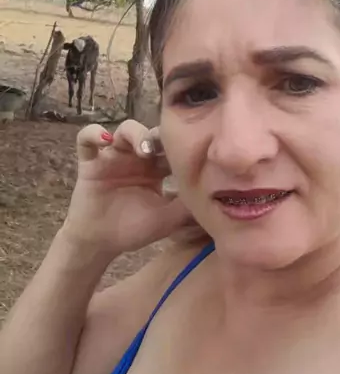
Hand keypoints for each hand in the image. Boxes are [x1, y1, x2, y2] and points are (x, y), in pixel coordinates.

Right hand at [62, 120, 192, 257]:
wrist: (101, 244)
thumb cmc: (135, 229)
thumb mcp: (168, 218)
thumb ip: (188, 205)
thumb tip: (219, 196)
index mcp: (156, 168)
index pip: (170, 147)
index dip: (179, 145)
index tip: (188, 151)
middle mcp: (136, 157)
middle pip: (150, 133)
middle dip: (159, 136)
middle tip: (166, 148)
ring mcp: (113, 157)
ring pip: (124, 130)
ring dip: (135, 134)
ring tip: (143, 150)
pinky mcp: (90, 161)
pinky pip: (86, 138)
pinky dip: (94, 133)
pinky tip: (105, 140)